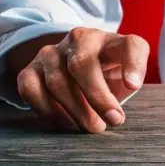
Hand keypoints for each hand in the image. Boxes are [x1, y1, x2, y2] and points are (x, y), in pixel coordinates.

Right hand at [10, 28, 148, 132]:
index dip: (133, 64)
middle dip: (97, 97)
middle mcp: (80, 39)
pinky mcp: (30, 68)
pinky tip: (66, 122)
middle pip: (81, 65)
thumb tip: (126, 92)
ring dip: (75, 110)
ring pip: (56, 81)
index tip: (134, 87)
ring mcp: (51, 52)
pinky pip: (30, 89)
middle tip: (112, 120)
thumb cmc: (108, 76)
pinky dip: (48, 111)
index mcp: (111, 41)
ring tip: (92, 126)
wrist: (77, 70)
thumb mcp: (126, 76)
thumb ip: (131, 80)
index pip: (128, 45)